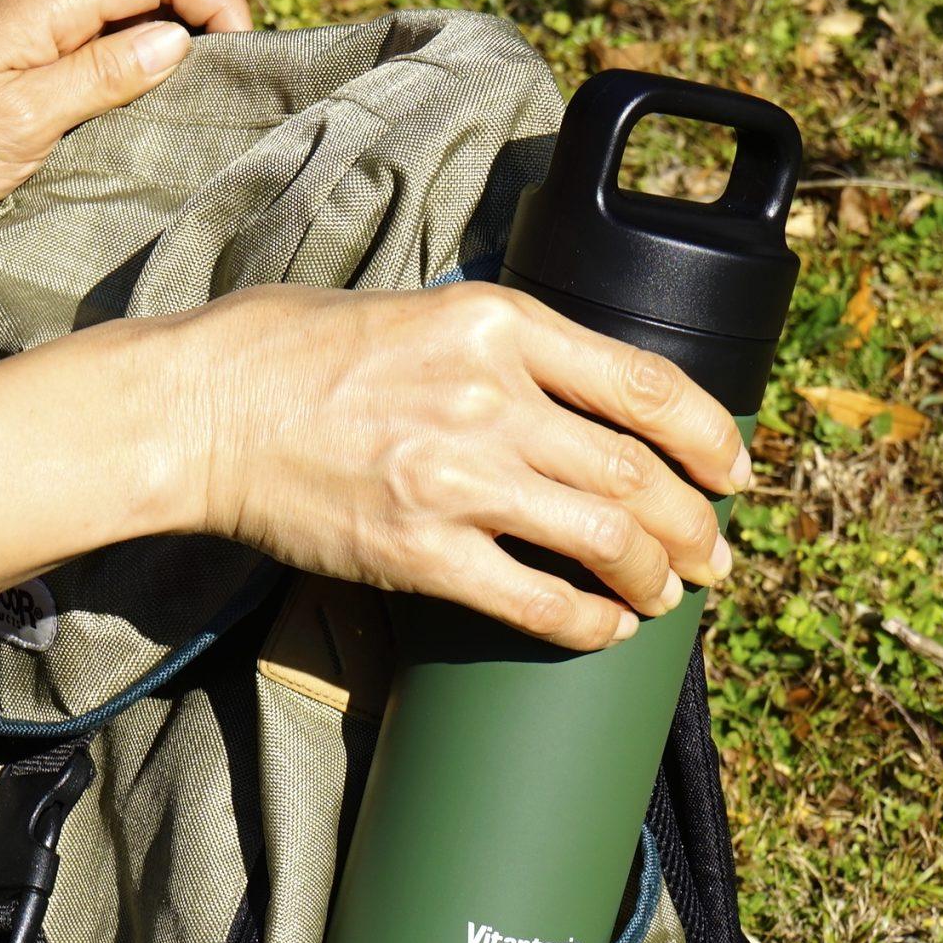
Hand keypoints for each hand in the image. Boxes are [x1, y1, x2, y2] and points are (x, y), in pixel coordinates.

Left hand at [0, 0, 251, 226]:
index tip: (244, 53)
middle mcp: (48, 11)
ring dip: (178, 55)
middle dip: (206, 24)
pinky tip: (156, 122)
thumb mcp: (24, 117)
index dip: (213, 0)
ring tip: (210, 107)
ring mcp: (40, 42)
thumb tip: (176, 42)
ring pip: (131, 27)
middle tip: (240, 86)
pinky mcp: (33, 74)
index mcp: (48, 6)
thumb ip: (102, 76)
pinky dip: (142, 80)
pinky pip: (105, 61)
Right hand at [172, 284, 747, 650]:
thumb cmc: (299, 355)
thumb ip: (509, 348)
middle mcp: (492, 397)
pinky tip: (604, 630)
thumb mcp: (425, 313)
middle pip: (638, 472)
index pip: (646, 385)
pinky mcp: (419, 550)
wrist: (206, 409)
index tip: (735, 472)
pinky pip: (536, 600)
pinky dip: (587, 623)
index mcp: (500, 324)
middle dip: (694, 526)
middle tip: (714, 557)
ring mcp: (457, 477)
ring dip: (653, 577)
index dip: (712, 438)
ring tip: (665, 596)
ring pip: (605, 537)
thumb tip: (587, 401)